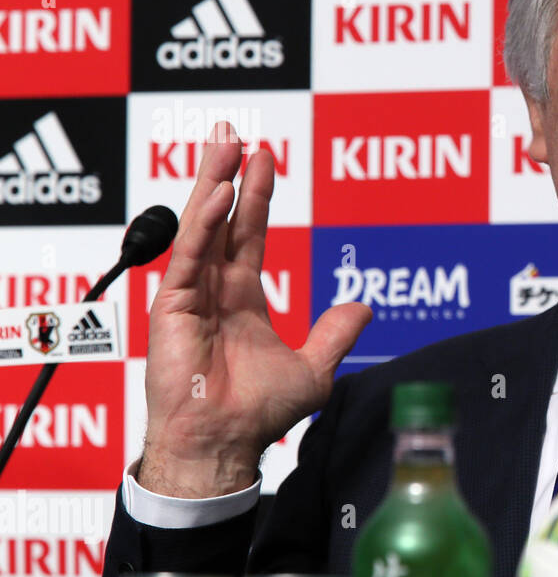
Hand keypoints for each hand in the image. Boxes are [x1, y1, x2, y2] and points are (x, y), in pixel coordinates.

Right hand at [138, 122, 370, 496]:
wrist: (226, 444)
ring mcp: (191, 296)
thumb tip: (364, 306)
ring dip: (210, 182)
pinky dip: (203, 225)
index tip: (263, 158)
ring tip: (223, 142)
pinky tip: (218, 193)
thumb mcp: (313, 369)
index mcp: (243, 300)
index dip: (255, 196)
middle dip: (225, 173)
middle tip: (233, 132)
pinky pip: (189, 258)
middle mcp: (214, 291)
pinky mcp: (174, 308)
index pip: (249, 235)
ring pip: (201, 227)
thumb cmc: (258, 415)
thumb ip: (334, 334)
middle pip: (220, 219)